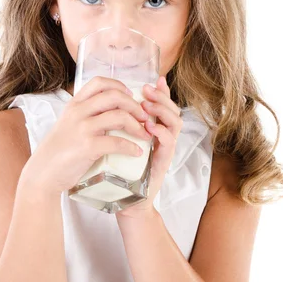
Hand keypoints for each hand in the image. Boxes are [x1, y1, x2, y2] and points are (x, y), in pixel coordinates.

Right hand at [25, 76, 150, 194]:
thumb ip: (85, 115)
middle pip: (114, 96)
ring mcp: (82, 129)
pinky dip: (131, 147)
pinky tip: (136, 152)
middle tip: (144, 117)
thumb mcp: (68, 124)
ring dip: (137, 126)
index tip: (130, 96)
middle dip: (135, 105)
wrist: (43, 173)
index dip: (119, 85)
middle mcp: (78, 112)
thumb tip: (112, 111)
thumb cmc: (58, 151)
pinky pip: (117, 142)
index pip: (99, 82)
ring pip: (119, 116)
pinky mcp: (87, 147)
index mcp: (74, 104)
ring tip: (145, 134)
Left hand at [116, 75, 182, 219]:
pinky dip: (162, 132)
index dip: (160, 91)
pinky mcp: (163, 162)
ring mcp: (165, 149)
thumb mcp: (117, 141)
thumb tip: (107, 103)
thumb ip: (118, 124)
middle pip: (172, 108)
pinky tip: (151, 127)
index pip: (162, 104)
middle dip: (161, 96)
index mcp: (153, 129)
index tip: (151, 80)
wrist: (124, 200)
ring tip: (147, 106)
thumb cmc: (119, 170)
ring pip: (175, 122)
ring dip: (162, 111)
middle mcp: (162, 136)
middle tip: (147, 90)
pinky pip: (169, 143)